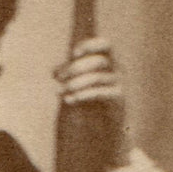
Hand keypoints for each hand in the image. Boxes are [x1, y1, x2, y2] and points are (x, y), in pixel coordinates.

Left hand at [55, 37, 130, 165]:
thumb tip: (53, 72)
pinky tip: (69, 100)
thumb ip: (71, 76)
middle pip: (98, 61)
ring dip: (75, 83)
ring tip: (59, 92)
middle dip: (75, 68)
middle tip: (57, 78)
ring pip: (97, 77)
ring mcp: (119, 84)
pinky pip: (100, 93)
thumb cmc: (94, 101)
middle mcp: (118, 69)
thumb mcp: (82, 85)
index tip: (73, 53)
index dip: (90, 45)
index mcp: (110, 61)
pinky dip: (83, 94)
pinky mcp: (118, 99)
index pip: (105, 45)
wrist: (110, 127)